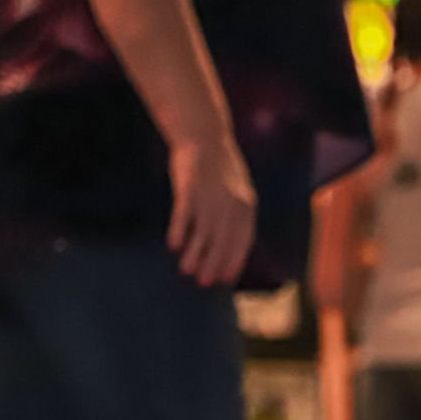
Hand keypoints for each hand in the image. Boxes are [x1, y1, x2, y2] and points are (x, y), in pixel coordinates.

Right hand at [167, 136, 256, 286]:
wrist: (204, 136)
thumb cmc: (220, 170)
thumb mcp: (238, 192)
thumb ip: (237, 216)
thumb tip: (229, 246)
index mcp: (247, 206)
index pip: (243, 240)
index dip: (234, 260)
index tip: (226, 279)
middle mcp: (232, 203)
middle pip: (223, 239)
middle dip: (214, 263)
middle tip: (205, 283)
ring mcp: (210, 195)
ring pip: (203, 231)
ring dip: (195, 253)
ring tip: (187, 271)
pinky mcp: (189, 187)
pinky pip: (184, 213)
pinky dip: (179, 230)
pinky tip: (173, 246)